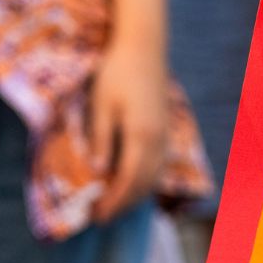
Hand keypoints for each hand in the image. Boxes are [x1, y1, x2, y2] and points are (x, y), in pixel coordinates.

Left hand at [90, 40, 167, 223]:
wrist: (144, 45)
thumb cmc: (117, 71)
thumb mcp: (101, 104)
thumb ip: (101, 138)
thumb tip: (99, 170)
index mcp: (141, 135)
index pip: (128, 180)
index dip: (113, 201)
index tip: (96, 215)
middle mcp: (158, 140)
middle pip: (144, 183)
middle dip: (123, 204)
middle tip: (101, 216)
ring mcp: (165, 135)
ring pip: (154, 176)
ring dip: (135, 195)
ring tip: (114, 204)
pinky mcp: (165, 128)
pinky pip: (158, 165)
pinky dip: (145, 180)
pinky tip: (131, 182)